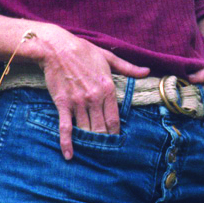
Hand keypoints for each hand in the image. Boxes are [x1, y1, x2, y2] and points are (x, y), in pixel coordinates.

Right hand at [38, 26, 149, 159]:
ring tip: (92, 155)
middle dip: (104, 141)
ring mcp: (78, 103)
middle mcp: (94, 98)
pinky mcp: (63, 104)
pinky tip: (69, 155)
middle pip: (101, 129)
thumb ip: (128, 68)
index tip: (116, 141)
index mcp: (107, 88)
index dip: (115, 132)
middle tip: (105, 153)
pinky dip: (67, 143)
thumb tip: (147, 71)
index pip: (115, 119)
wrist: (57, 47)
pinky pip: (65, 127)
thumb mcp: (109, 57)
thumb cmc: (83, 51)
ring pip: (86, 130)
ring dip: (89, 144)